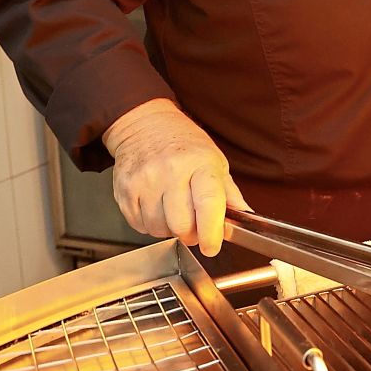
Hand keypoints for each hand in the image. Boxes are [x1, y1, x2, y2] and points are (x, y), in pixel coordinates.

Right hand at [103, 99, 249, 254]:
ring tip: (173, 209)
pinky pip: (140, 226)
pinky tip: (156, 206)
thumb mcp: (214, 161)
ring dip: (169, 229)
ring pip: (159, 229)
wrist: (144, 124)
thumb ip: (229, 193)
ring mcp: (144, 180)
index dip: (211, 231)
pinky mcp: (125, 190)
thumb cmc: (184, 144)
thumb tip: (246, 217)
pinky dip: (151, 224)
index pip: (207, 202)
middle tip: (194, 225)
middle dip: (191, 233)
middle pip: (181, 225)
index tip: (212, 246)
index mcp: (200, 163)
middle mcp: (170, 171)